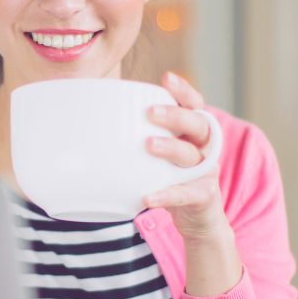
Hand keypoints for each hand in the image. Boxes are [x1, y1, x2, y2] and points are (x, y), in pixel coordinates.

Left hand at [143, 72, 229, 240]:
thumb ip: (139, 140)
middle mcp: (204, 148)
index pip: (194, 105)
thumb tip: (91, 129)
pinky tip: (148, 197)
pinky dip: (167, 194)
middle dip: (175, 116)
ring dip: (170, 148)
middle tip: (150, 112)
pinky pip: (186, 193)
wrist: (197, 220)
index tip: (166, 78)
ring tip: (148, 145)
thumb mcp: (158, 157)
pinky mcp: (204, 196)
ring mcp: (206, 171)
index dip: (183, 90)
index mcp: (193, 133)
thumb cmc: (169, 180)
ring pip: (192, 155)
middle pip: (197, 124)